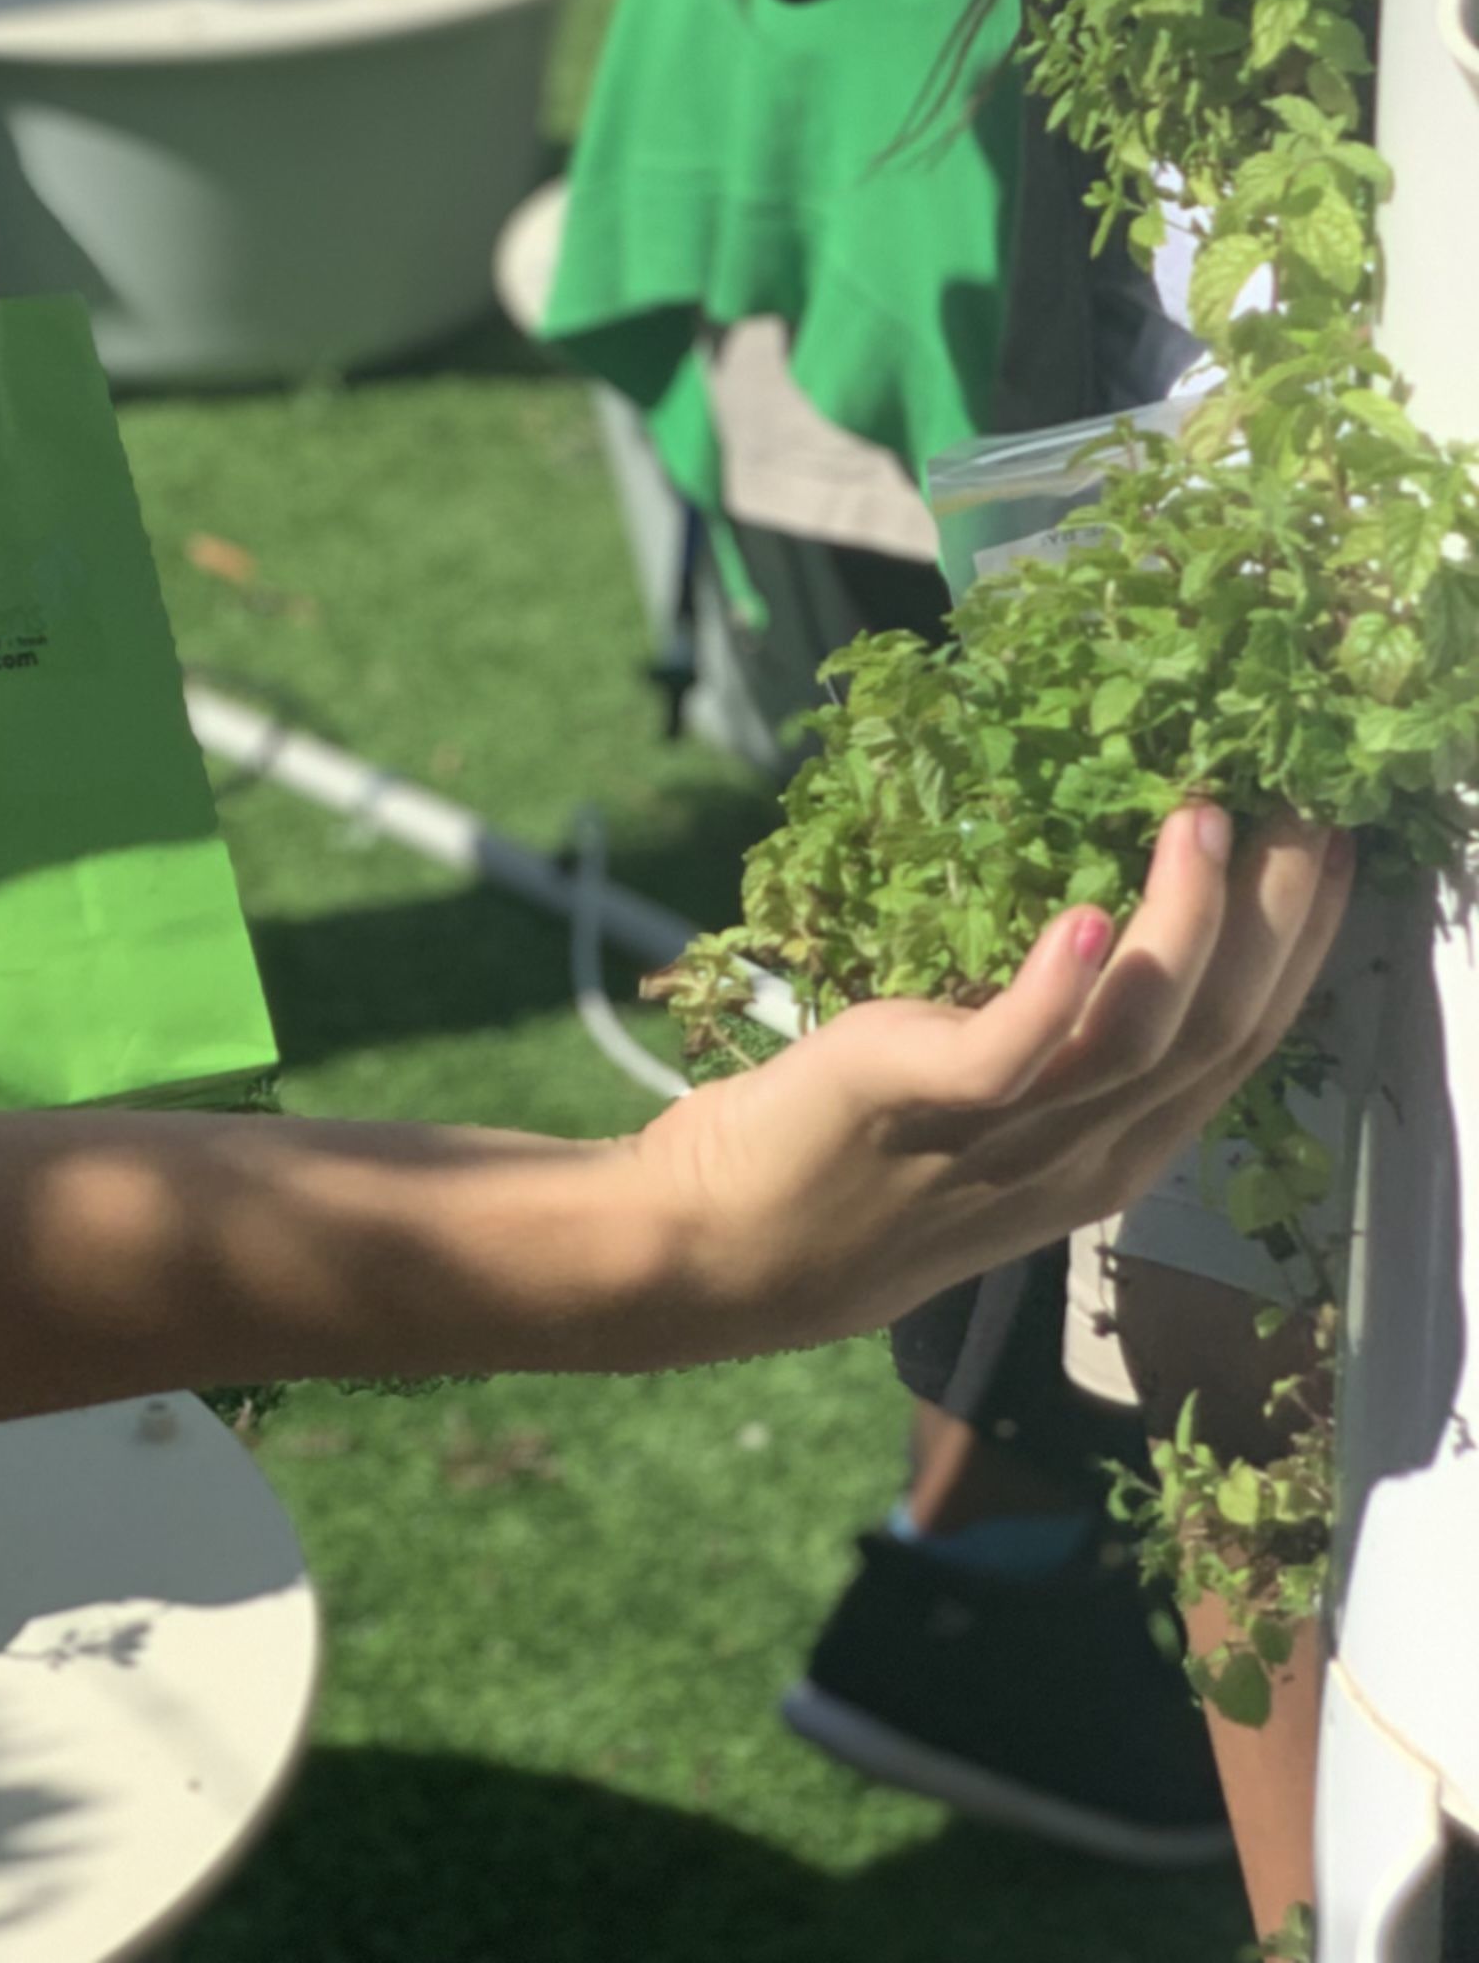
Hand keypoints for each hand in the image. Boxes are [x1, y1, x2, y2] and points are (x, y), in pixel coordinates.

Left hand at [631, 807, 1352, 1360]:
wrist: (730, 1244)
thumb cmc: (859, 1156)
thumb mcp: (990, 1108)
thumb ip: (1052, 1037)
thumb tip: (1095, 909)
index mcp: (1113, 1150)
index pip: (1238, 1047)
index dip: (1293, 948)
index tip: (1324, 847)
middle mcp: (1083, 1152)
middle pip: (1214, 1035)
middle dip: (1273, 922)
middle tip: (1301, 811)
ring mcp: (1007, 1136)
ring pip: (1134, 1036)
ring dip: (1182, 924)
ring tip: (1203, 821)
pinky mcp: (920, 1100)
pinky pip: (1009, 1054)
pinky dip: (1055, 990)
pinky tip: (1086, 917)